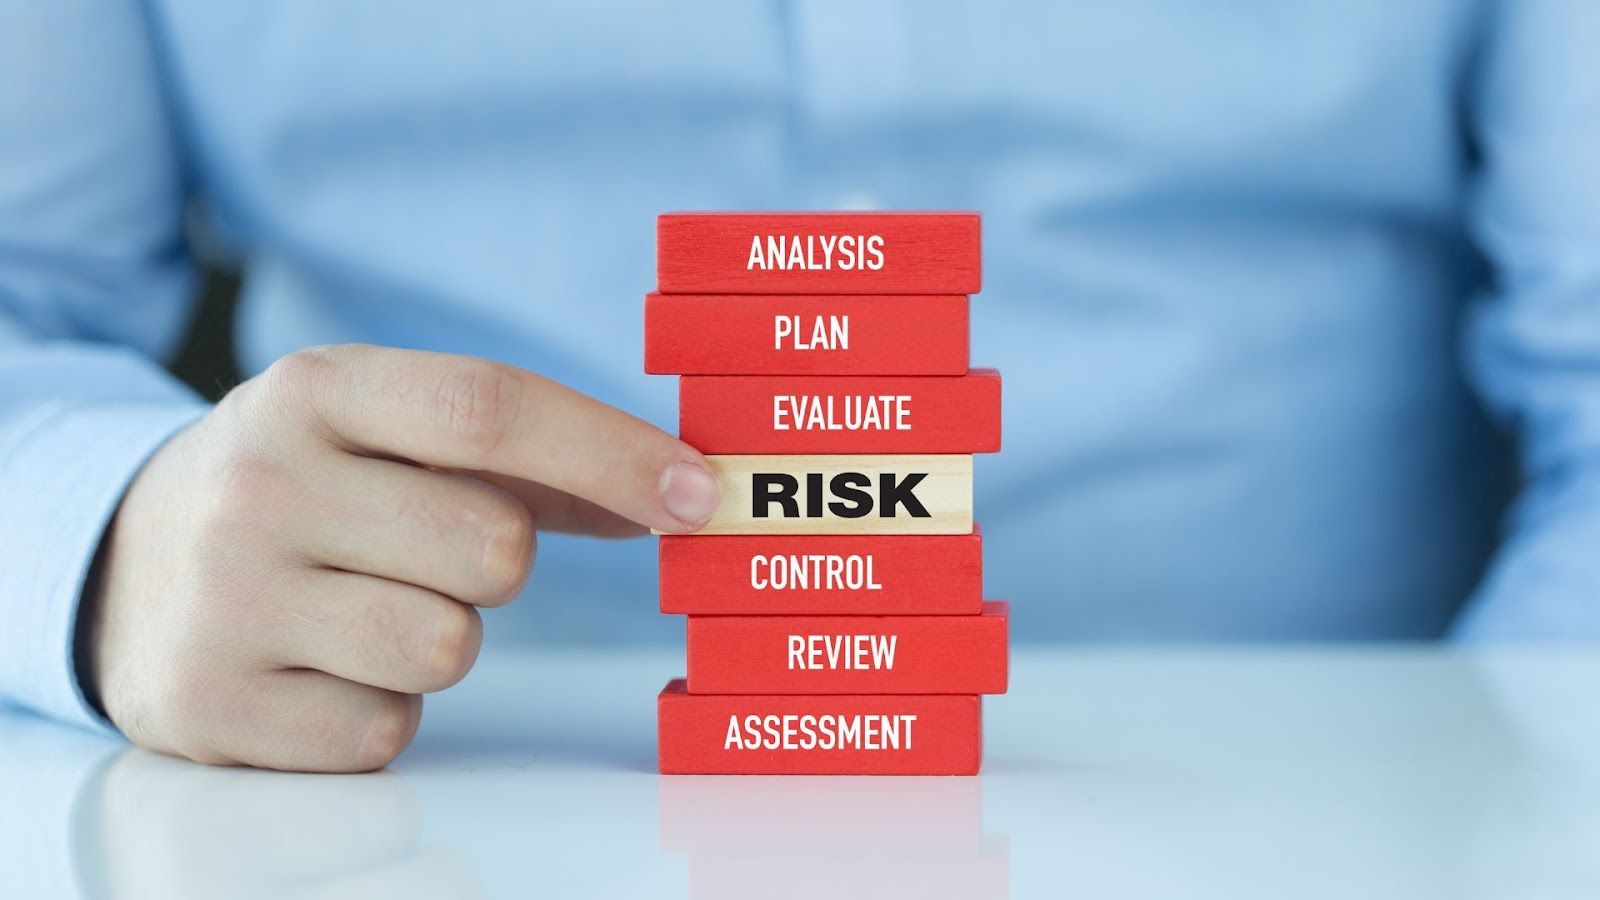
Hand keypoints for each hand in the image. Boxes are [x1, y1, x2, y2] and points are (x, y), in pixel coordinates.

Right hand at [82, 345, 719, 771]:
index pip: (487, 407)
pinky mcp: (210, 706)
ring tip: (367, 605)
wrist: (125, 561)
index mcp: (314, 390)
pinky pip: (387, 729)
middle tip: (431, 551)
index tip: (702, 495)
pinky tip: (323, 664)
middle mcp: (258, 483)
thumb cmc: (308, 489)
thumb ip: (533, 461)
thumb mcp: (386, 433)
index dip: (612, 453)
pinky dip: (382, 707)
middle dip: (500, 563)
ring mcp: (224, 599)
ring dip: (442, 639)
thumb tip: (681, 497)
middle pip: (492, 547)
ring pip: (448, 646)